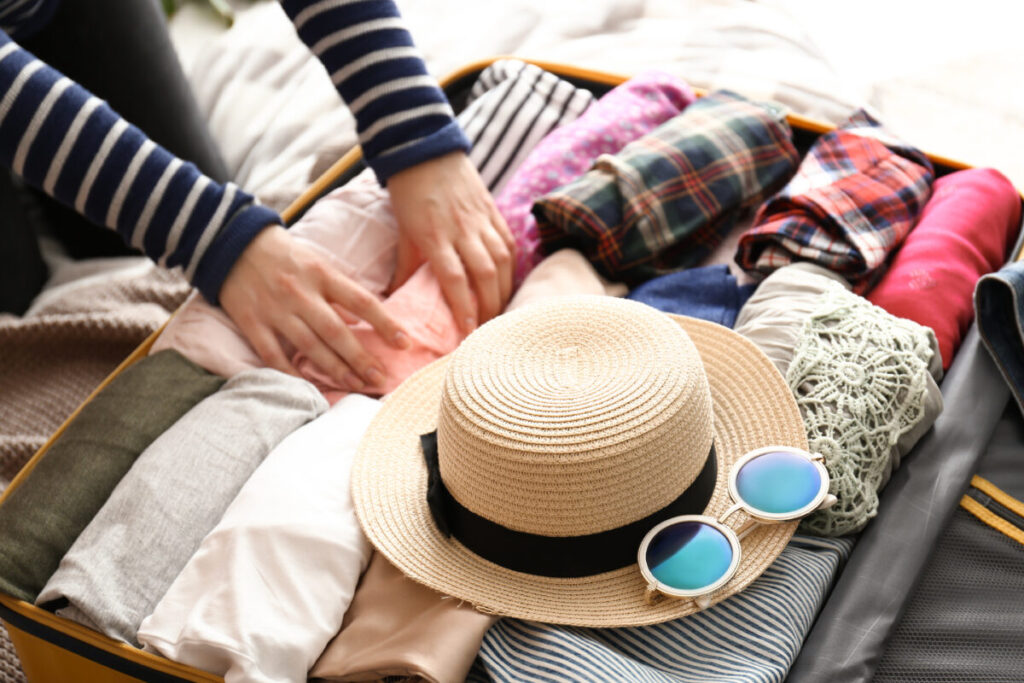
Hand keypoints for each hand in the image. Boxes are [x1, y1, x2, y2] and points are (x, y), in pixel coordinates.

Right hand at [219, 225, 408, 389]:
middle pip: (336, 331)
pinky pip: (273, 355)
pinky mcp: (252, 322)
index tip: (404, 343)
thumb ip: (339, 289)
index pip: (361, 301)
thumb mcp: (317, 263)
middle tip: (379, 378)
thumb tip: (363, 320)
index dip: (385, 323)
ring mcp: (275, 310)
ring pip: (309, 346)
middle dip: (360, 358)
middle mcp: (301, 293)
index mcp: (322, 274)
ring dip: (335, 369)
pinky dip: (291, 373)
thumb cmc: (284, 255)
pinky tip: (309, 386)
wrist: (231, 243)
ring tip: (355, 385)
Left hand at [387, 151, 514, 331]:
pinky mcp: (493, 211)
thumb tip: (397, 299)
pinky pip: (509, 244)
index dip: (463, 306)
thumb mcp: (403, 231)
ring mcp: (481, 219)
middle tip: (487, 330)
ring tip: (501, 313)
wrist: (425, 150)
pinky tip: (510, 284)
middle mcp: (462, 229)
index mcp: (435, 235)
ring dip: (504, 290)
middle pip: (484, 273)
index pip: (454, 278)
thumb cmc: (409, 194)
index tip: (467, 331)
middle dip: (489, 305)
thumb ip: (405, 266)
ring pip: (502, 260)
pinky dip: (512, 267)